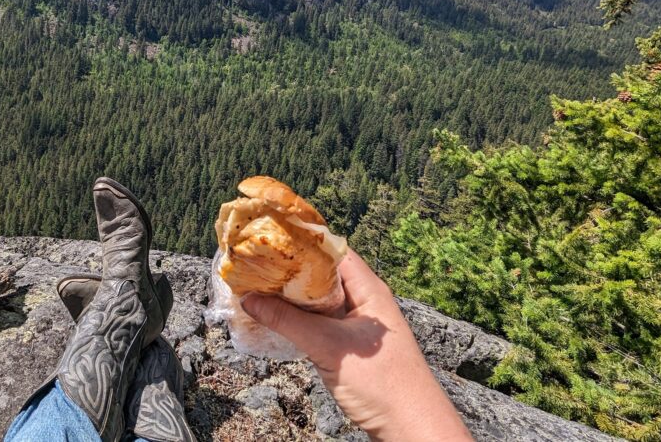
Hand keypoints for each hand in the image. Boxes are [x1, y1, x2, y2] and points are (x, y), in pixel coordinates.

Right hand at [242, 249, 471, 441]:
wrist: (410, 427)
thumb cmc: (382, 383)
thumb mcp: (328, 347)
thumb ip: (287, 321)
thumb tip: (249, 299)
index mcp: (368, 289)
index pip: (332, 251)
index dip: (302, 242)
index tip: (269, 239)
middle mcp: (364, 301)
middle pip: (322, 275)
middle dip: (290, 271)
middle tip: (254, 265)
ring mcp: (357, 325)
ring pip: (318, 301)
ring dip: (292, 297)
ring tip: (257, 289)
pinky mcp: (349, 346)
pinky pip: (319, 323)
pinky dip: (298, 320)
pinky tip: (275, 321)